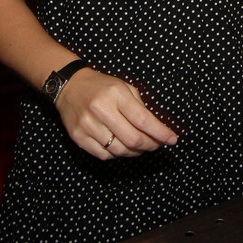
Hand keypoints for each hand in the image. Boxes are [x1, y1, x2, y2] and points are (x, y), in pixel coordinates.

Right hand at [55, 67, 177, 159]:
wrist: (70, 87)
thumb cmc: (102, 87)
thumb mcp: (124, 87)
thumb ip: (141, 107)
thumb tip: (158, 129)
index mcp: (116, 94)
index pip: (143, 120)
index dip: (160, 133)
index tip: (172, 139)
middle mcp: (101, 110)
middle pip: (133, 139)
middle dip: (150, 145)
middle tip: (157, 144)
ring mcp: (88, 125)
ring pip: (119, 151)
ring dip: (135, 152)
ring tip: (140, 146)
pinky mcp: (79, 137)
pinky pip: (104, 155)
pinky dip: (117, 154)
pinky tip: (122, 147)